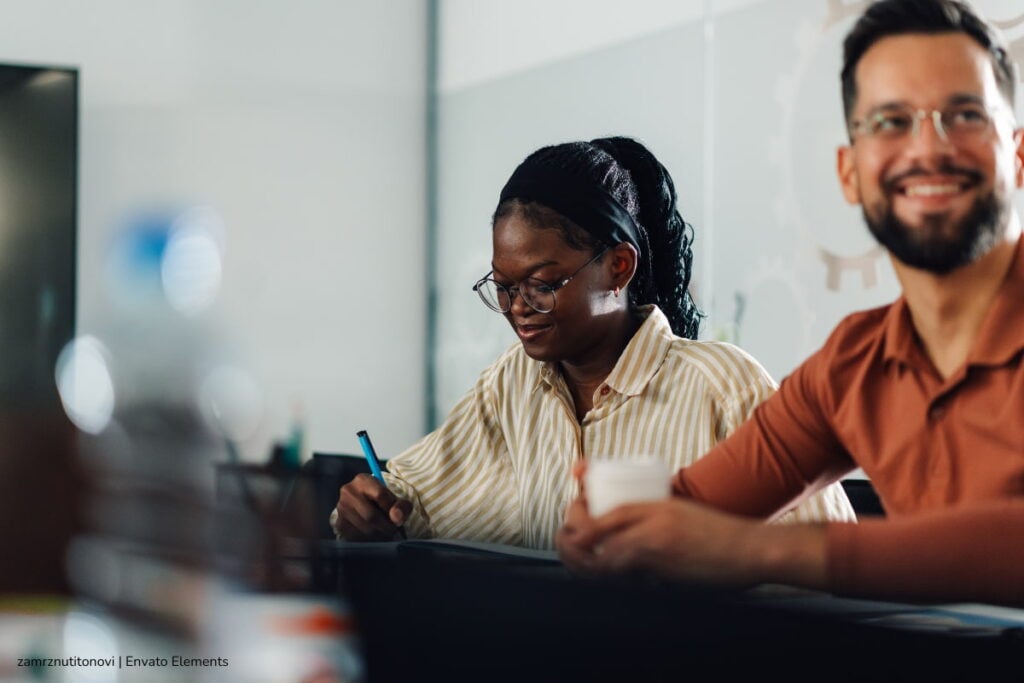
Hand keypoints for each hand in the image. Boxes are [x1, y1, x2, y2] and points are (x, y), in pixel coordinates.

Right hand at [333, 474, 412, 540]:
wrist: (364, 506)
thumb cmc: (382, 502)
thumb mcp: (396, 500)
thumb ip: (402, 506)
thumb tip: (396, 518)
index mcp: (363, 480)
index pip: (381, 495)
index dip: (392, 509)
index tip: (397, 517)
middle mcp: (348, 491)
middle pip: (371, 516)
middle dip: (386, 527)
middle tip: (392, 529)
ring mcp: (341, 508)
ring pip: (364, 529)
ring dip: (378, 535)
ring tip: (383, 532)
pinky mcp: (339, 523)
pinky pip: (356, 537)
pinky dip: (368, 540)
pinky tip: (372, 535)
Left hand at [559, 496, 827, 590]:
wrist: (749, 548)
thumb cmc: (718, 534)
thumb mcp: (681, 514)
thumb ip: (655, 519)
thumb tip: (629, 537)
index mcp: (656, 506)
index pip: (607, 510)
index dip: (579, 518)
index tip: (571, 524)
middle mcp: (652, 521)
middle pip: (596, 529)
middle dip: (570, 540)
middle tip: (566, 543)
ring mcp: (657, 544)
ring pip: (604, 554)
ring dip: (583, 560)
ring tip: (576, 560)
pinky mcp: (664, 565)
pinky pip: (624, 569)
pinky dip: (607, 573)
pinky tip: (602, 575)